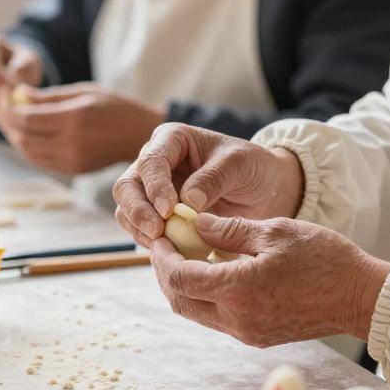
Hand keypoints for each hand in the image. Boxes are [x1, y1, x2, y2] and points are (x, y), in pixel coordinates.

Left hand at [0, 83, 163, 174]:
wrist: (139, 135)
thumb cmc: (113, 106)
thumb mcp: (84, 92)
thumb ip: (50, 96)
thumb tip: (17, 94)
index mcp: (74, 117)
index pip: (27, 118)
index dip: (8, 109)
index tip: (2, 98)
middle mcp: (72, 142)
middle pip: (24, 137)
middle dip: (7, 124)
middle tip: (1, 110)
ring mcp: (72, 159)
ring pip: (29, 152)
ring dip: (15, 138)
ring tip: (12, 123)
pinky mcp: (74, 170)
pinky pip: (41, 161)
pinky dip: (29, 149)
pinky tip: (28, 136)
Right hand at [113, 123, 304, 245]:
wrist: (264, 190)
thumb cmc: (252, 168)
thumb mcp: (240, 165)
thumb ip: (213, 178)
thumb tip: (186, 201)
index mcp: (172, 140)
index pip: (151, 161)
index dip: (155, 186)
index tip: (168, 210)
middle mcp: (156, 162)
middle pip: (127, 185)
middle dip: (137, 210)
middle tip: (156, 232)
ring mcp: (152, 190)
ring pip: (126, 209)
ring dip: (138, 228)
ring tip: (162, 245)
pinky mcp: (156, 215)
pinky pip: (139, 229)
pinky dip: (148, 241)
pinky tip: (167, 250)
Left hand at [150, 213, 389, 344]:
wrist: (361, 297)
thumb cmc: (324, 258)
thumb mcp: (274, 231)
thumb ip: (229, 229)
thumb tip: (195, 224)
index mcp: (239, 291)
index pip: (178, 279)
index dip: (161, 257)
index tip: (160, 235)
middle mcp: (237, 320)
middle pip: (180, 301)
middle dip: (165, 273)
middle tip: (165, 245)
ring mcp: (247, 333)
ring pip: (197, 312)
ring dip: (184, 285)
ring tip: (185, 255)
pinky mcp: (257, 336)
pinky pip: (217, 318)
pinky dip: (206, 295)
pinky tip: (212, 270)